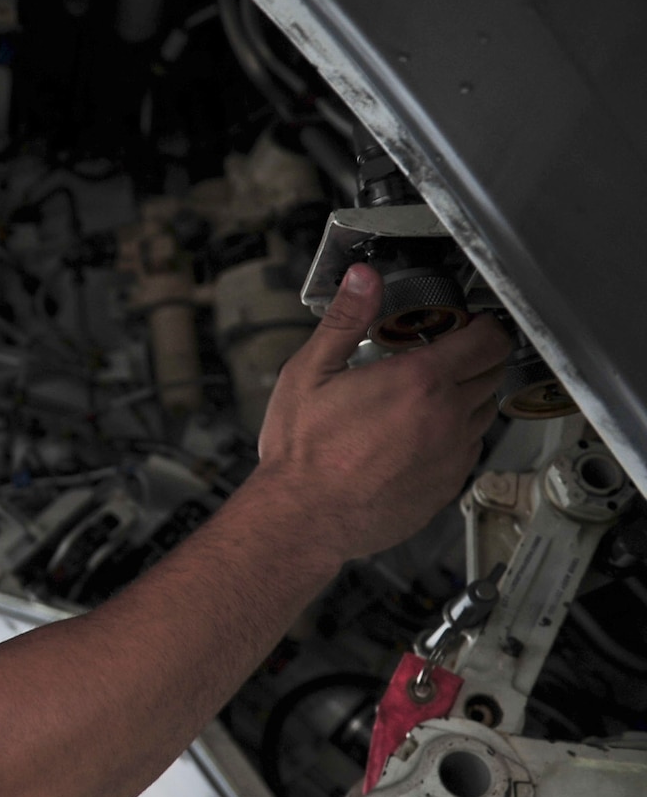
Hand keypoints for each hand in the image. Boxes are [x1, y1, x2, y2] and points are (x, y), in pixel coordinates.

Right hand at [253, 263, 509, 562]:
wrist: (304, 517)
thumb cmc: (303, 452)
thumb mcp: (310, 373)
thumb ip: (344, 320)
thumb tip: (363, 280)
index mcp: (418, 381)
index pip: (487, 341)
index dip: (485, 326)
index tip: (471, 324)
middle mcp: (446, 417)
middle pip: (493, 373)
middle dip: (478, 356)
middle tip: (449, 352)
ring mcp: (452, 454)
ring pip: (485, 412)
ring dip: (469, 396)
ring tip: (431, 394)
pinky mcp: (447, 484)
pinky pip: (469, 448)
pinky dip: (456, 434)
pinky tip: (421, 433)